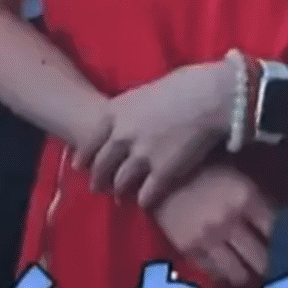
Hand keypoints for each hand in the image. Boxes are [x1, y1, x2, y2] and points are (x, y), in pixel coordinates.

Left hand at [73, 59, 234, 208]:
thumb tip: (132, 116)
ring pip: (120, 182)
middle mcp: (122, 136)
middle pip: (101, 165)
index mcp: (116, 112)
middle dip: (98, 178)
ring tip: (120, 197)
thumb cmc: (183, 85)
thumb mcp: (145, 90)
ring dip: (119, 191)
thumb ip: (131, 108)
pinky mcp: (162, 174)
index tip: (79, 165)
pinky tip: (145, 203)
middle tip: (97, 187)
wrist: (209, 97)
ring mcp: (141, 157)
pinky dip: (144, 201)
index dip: (83, 156)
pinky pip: (146, 195)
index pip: (90, 140)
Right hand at [154, 164, 274, 287]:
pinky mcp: (189, 249)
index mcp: (246, 197)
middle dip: (274, 265)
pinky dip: (226, 276)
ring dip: (250, 275)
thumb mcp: (236, 171)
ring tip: (255, 274)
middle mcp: (230, 221)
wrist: (157, 171)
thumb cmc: (202, 166)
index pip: (279, 231)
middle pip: (264, 258)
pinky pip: (215, 274)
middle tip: (279, 268)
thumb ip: (260, 194)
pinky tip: (231, 271)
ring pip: (240, 273)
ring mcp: (208, 238)